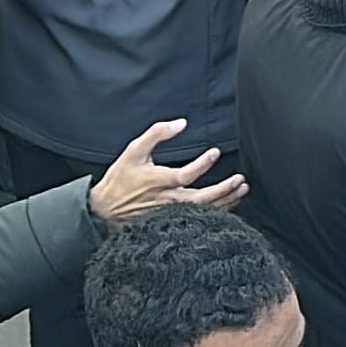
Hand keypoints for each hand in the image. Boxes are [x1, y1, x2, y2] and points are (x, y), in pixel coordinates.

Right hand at [88, 119, 246, 220]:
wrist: (103, 211)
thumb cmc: (120, 180)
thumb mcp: (133, 152)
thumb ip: (155, 135)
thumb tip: (180, 123)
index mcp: (157, 182)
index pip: (184, 175)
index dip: (202, 164)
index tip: (215, 152)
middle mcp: (166, 200)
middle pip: (200, 199)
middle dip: (223, 189)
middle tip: (240, 179)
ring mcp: (170, 214)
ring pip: (203, 211)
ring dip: (225, 201)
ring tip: (241, 190)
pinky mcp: (172, 222)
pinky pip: (199, 219)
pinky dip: (217, 213)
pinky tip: (229, 205)